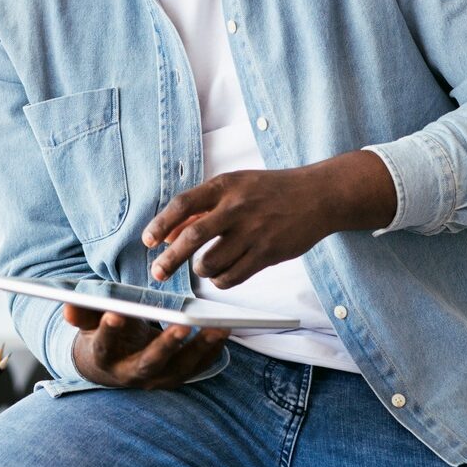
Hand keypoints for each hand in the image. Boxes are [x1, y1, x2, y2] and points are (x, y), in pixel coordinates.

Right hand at [64, 304, 228, 388]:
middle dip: (166, 345)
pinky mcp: (174, 377)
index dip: (108, 330)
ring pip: (180, 368)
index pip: (104, 345)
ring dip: (201, 349)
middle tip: (183, 325)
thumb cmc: (101, 334)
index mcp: (105, 358)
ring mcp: (155, 379)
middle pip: (149, 363)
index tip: (115, 312)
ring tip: (219, 327)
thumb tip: (69, 306)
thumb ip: (82, 313)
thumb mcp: (87, 323)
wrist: (110, 365)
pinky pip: (196, 367)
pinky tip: (224, 331)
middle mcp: (131, 374)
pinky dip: (211, 351)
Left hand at [142, 150, 395, 287]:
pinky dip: (221, 280)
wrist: (318, 196)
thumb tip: (170, 233)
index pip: (183, 204)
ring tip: (204, 266)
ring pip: (211, 263)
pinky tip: (223, 274)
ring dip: (200, 270)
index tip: (149, 241)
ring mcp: (253, 232)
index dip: (161, 224)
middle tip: (158, 272)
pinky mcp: (267, 253)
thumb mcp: (236, 186)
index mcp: (225, 185)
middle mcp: (237, 207)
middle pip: (192, 238)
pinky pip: (233, 277)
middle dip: (170, 260)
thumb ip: (203, 207)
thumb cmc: (270, 190)